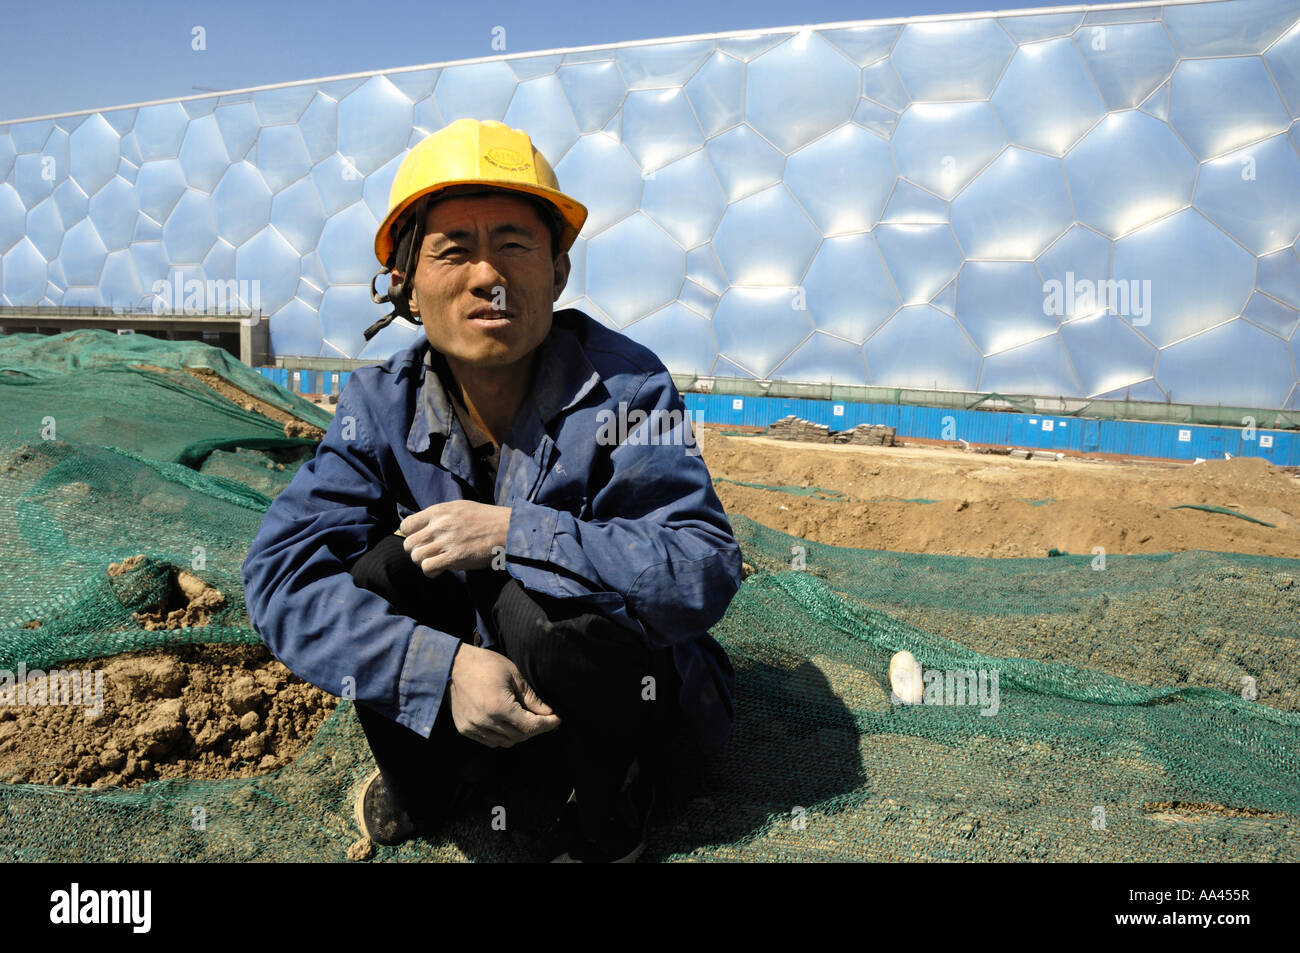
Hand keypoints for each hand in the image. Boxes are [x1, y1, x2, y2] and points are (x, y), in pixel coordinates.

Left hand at [399, 500, 510, 578]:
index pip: (406, 525)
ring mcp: (446, 541)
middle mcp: (439, 525)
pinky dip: (431, 572)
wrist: (507, 528)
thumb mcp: (459, 507)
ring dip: (424, 562)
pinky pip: (428, 568)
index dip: (410, 535)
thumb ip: (440, 516)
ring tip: (436, 561)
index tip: (420, 540)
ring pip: (416, 557)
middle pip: (409, 544)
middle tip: (429, 553)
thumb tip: (423, 527)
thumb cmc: (485, 518)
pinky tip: (440, 569)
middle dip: (416, 551)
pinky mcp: (454, 557)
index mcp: (438, 511)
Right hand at [447, 643, 561, 746]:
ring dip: (519, 734)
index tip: (557, 720)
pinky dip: (502, 736)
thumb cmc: (486, 665)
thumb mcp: (514, 676)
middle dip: (535, 729)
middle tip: (544, 719)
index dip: (546, 725)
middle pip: (519, 737)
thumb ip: (531, 698)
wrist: (453, 666)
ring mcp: (473, 727)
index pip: (530, 726)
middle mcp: (485, 721)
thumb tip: (548, 713)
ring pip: (505, 742)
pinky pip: (490, 741)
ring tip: (525, 720)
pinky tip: (507, 723)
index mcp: (499, 707)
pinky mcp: (465, 729)